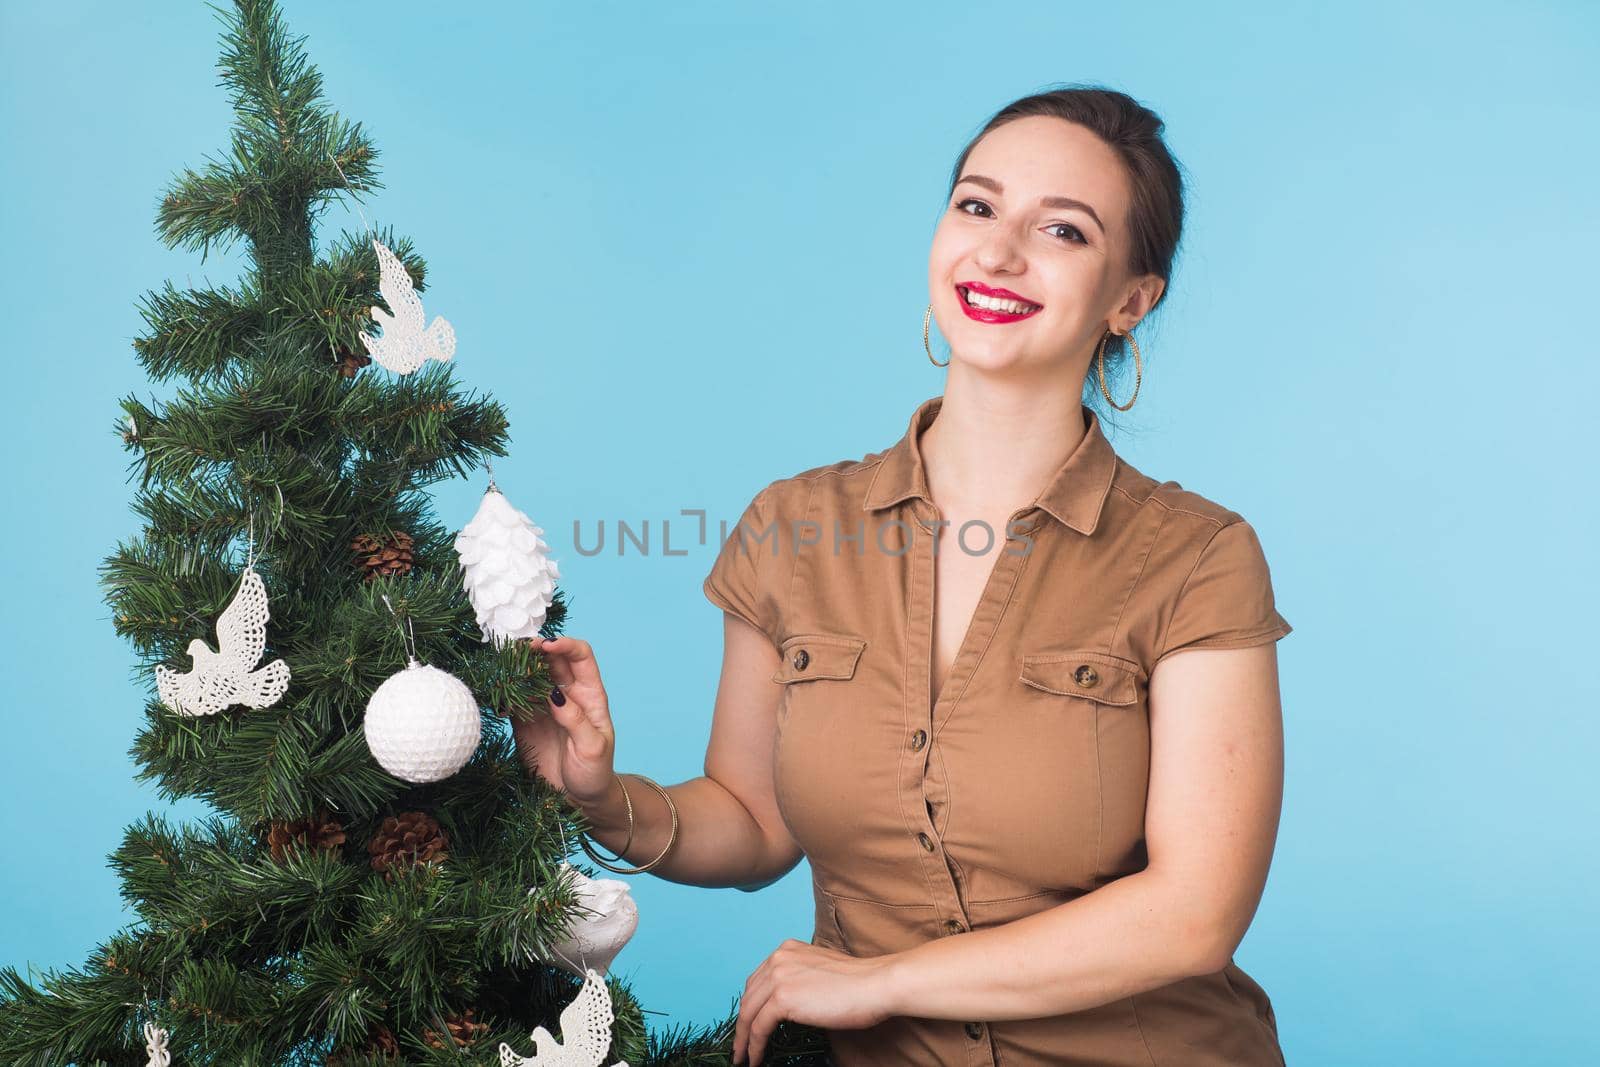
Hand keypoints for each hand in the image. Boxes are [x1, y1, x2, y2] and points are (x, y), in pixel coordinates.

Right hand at [511, 636, 616, 807]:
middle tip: (517, 649)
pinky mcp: (526, 721)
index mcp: (590, 695)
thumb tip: (554, 695)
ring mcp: (545, 707)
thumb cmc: (595, 772)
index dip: (565, 645)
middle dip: (536, 650)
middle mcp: (567, 694)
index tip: (548, 645)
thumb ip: (575, 720)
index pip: (580, 656)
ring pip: (530, 676)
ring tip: (502, 666)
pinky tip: (496, 694)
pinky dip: (504, 693)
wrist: (579, 799)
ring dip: (517, 668)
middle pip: (551, 660)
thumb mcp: (592, 748)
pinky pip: (513, 700)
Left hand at [732, 939, 898, 1066]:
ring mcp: (779, 976)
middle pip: (749, 996)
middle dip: (743, 1023)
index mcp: (787, 949)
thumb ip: (801, 978)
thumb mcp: (821, 971)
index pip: (759, 980)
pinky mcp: (782, 998)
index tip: (749, 1024)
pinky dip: (753, 1046)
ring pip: (749, 1013)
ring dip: (743, 1039)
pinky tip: (755, 1058)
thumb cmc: (858, 984)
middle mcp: (778, 958)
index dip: (752, 1005)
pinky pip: (758, 1027)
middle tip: (740, 1045)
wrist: (874, 985)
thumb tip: (791, 1003)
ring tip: (743, 1057)